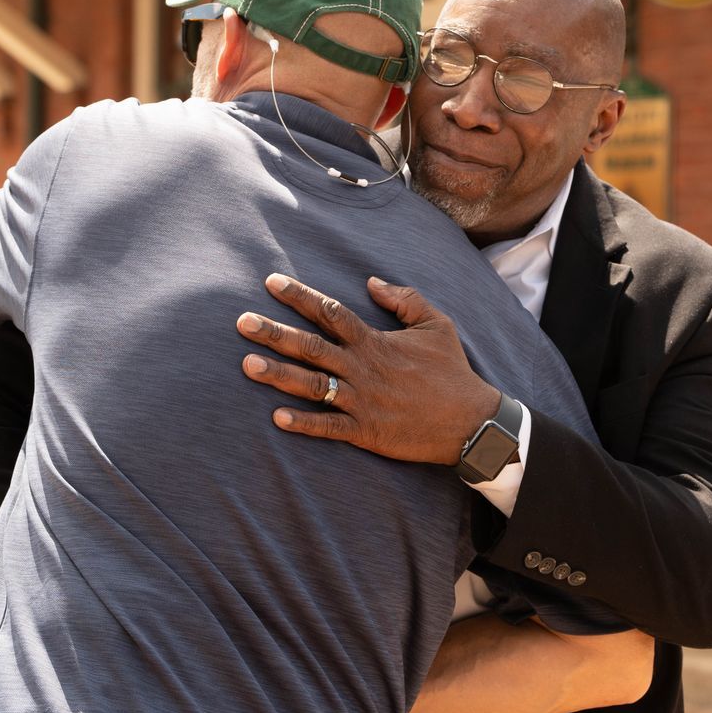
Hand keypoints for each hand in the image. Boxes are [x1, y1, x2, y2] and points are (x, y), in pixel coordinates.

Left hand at [236, 273, 501, 465]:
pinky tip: (277, 417)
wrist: (470, 421)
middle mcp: (362, 368)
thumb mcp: (436, 324)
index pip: (330, 312)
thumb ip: (404, 299)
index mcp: (374, 341)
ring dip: (278, 375)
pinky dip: (303, 423)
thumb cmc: (452, 371)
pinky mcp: (366, 431)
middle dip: (274, 332)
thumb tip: (372, 281)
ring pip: (311, 385)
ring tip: (246, 364)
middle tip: (241, 322)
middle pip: (310, 346)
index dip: (299, 296)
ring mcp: (361, 401)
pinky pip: (328, 427)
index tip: (270, 282)